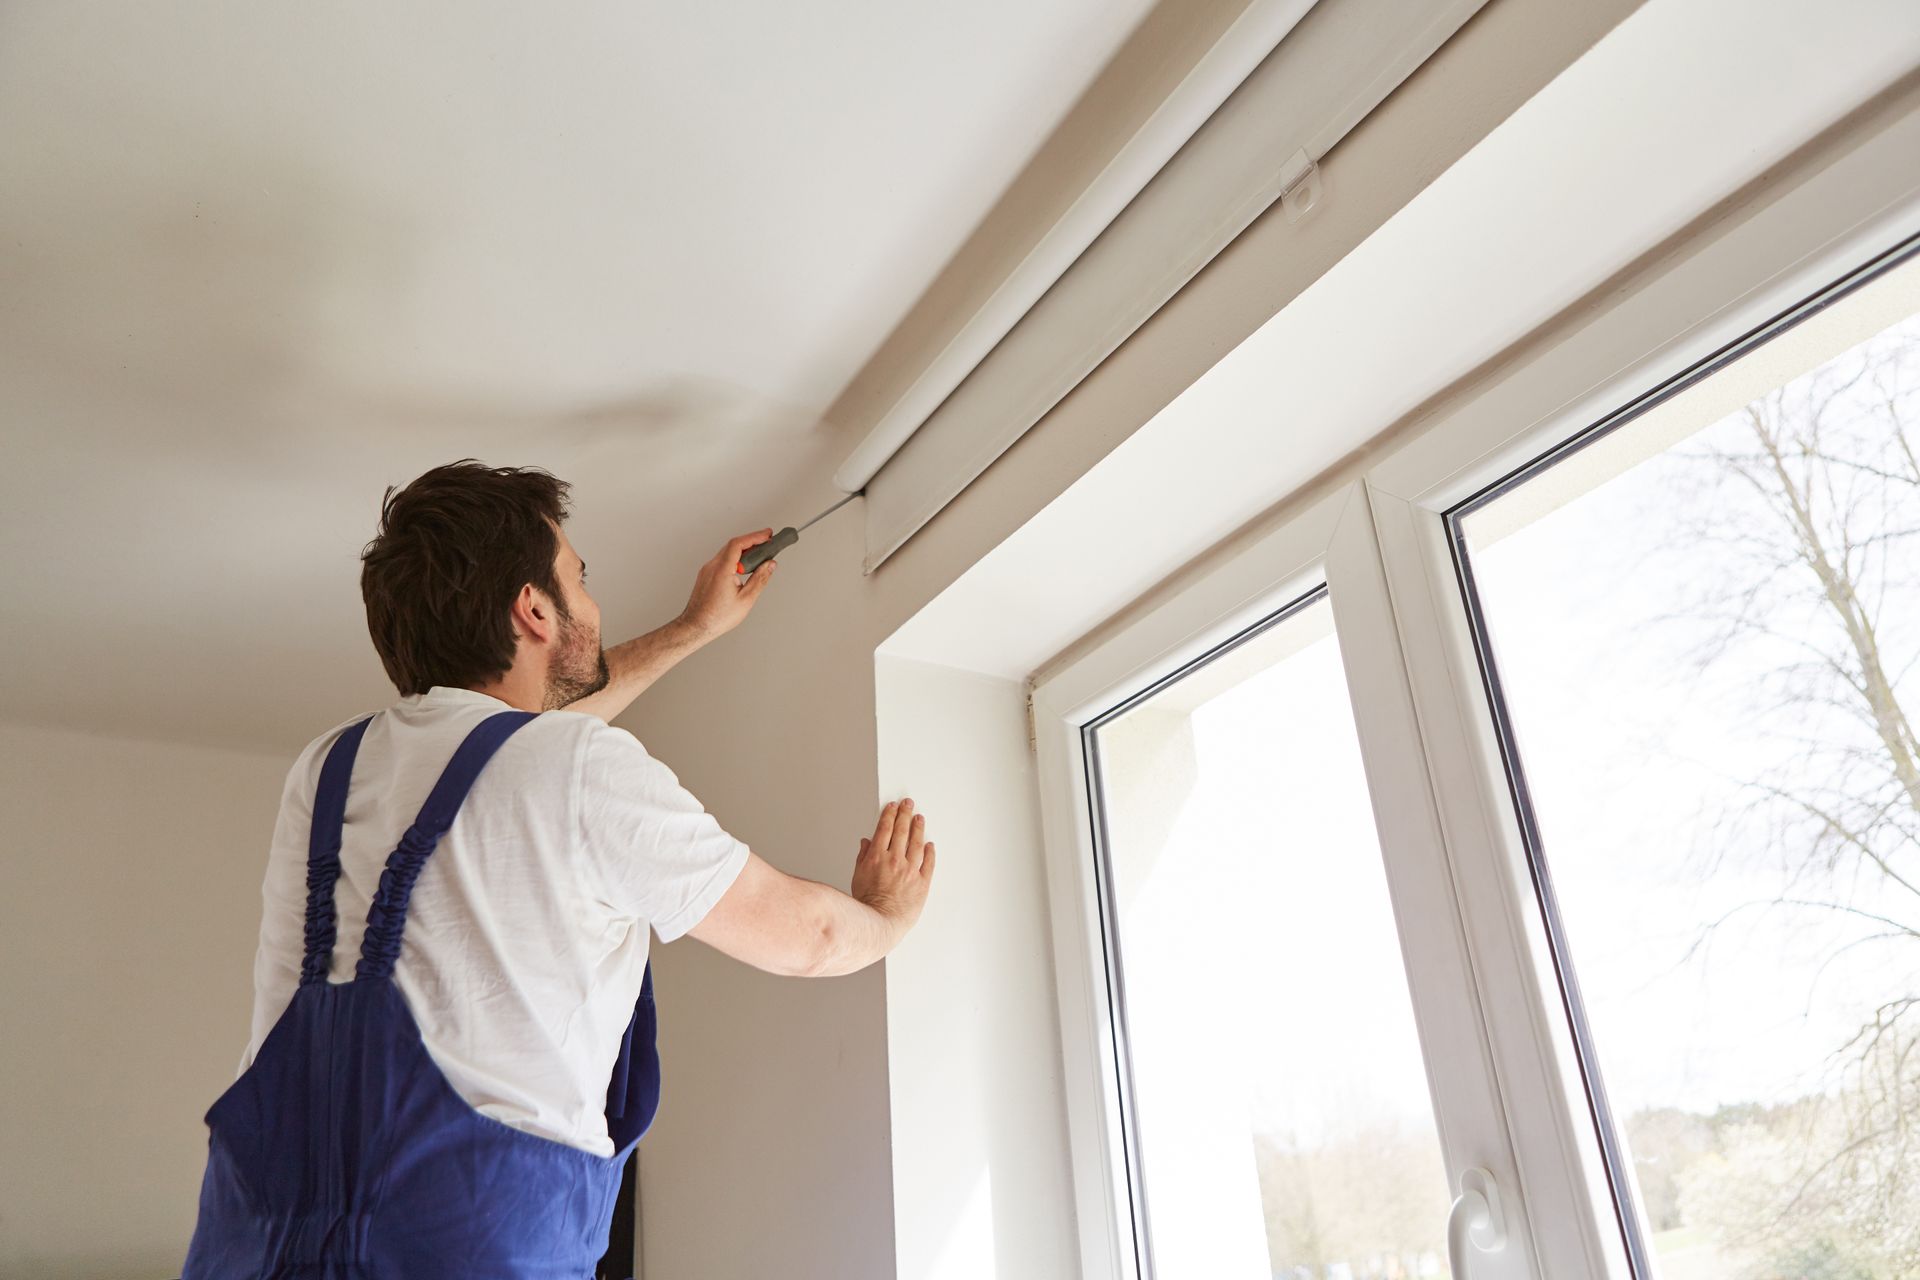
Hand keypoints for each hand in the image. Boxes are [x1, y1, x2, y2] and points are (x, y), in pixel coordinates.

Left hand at [678, 529, 776, 640]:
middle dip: (752, 543)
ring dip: (744, 552)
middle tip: (768, 544)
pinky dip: (735, 560)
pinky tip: (744, 569)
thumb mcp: (746, 599)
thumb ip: (760, 579)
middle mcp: (712, 566)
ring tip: (759, 559)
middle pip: (733, 546)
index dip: (755, 536)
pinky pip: (722, 561)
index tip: (768, 535)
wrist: (695, 626)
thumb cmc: (716, 617)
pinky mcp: (706, 575)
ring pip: (728, 553)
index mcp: (722, 570)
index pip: (739, 544)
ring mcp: (707, 570)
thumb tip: (770, 565)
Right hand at [851, 797, 934, 932]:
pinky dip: (930, 852)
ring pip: (917, 843)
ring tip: (920, 818)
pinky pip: (929, 863)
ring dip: (918, 828)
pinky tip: (930, 845)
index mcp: (877, 857)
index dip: (889, 815)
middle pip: (902, 831)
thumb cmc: (866, 904)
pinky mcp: (922, 883)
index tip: (893, 806)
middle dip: (905, 814)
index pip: (885, 829)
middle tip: (908, 804)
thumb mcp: (858, 876)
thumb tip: (866, 842)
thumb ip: (863, 857)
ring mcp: (910, 871)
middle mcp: (895, 860)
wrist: (879, 923)